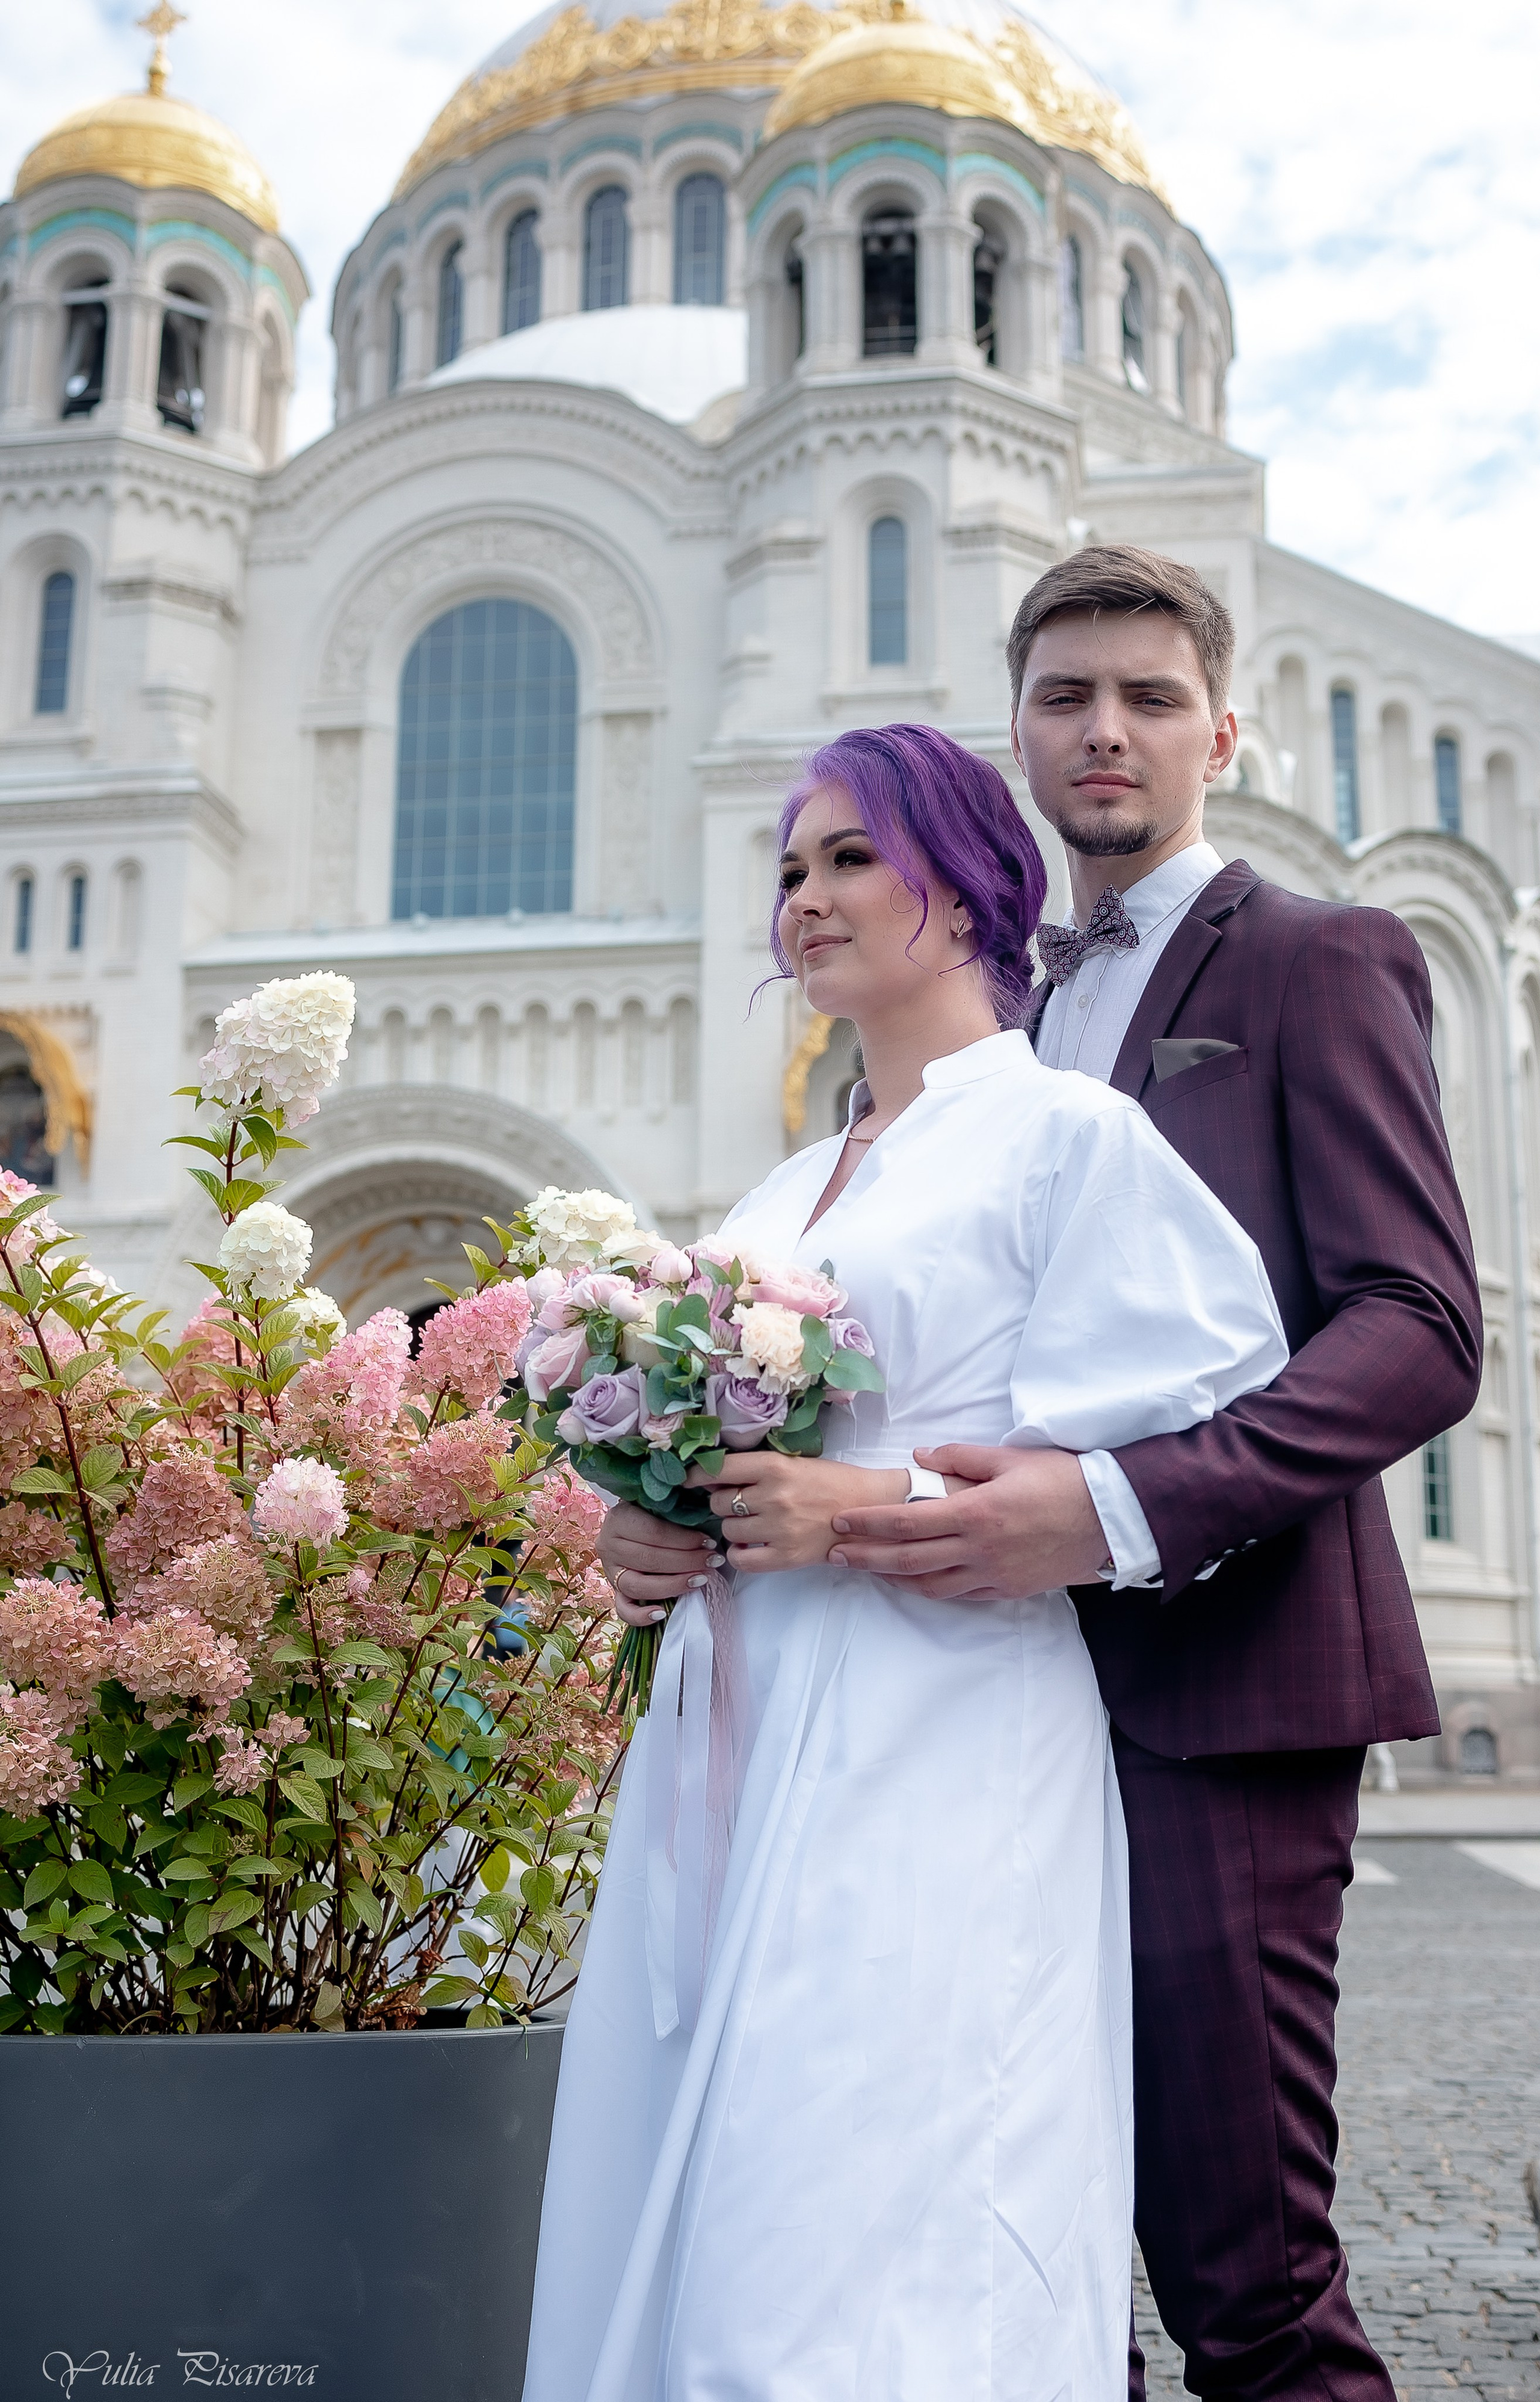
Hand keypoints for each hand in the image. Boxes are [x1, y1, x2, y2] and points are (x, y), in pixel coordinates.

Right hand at [599, 1500, 721, 1627]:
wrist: (631, 1521)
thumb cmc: (652, 1512)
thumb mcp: (660, 1505)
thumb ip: (675, 1513)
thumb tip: (707, 1523)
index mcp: (619, 1519)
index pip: (654, 1533)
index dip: (685, 1540)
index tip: (710, 1543)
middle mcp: (609, 1546)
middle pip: (649, 1559)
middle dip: (687, 1562)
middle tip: (713, 1561)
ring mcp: (610, 1571)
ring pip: (637, 1585)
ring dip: (673, 1585)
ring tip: (700, 1580)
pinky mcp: (614, 1591)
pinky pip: (623, 1609)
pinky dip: (640, 1616)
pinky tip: (661, 1614)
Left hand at [687, 1451, 907, 1574]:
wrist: (869, 1508)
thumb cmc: (831, 1481)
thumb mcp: (793, 1463)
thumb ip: (756, 1469)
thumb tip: (711, 1476)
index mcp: (775, 1467)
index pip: (718, 1469)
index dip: (696, 1475)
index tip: (688, 1479)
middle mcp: (774, 1497)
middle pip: (719, 1502)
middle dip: (723, 1501)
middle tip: (739, 1502)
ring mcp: (779, 1529)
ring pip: (728, 1529)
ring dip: (733, 1527)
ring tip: (752, 1523)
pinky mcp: (786, 1557)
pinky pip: (741, 1559)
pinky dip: (739, 1553)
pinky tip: (748, 1545)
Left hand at [828, 1444, 1110, 1599]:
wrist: (1112, 1518)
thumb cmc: (1063, 1479)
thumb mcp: (1010, 1457)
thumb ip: (960, 1458)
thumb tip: (918, 1458)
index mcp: (975, 1513)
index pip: (907, 1521)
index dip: (868, 1524)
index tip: (840, 1522)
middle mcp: (979, 1550)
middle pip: (909, 1560)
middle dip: (867, 1558)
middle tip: (836, 1555)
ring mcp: (995, 1575)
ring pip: (932, 1585)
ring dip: (895, 1579)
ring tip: (870, 1570)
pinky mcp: (1010, 1590)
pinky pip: (962, 1595)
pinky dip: (933, 1589)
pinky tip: (918, 1582)